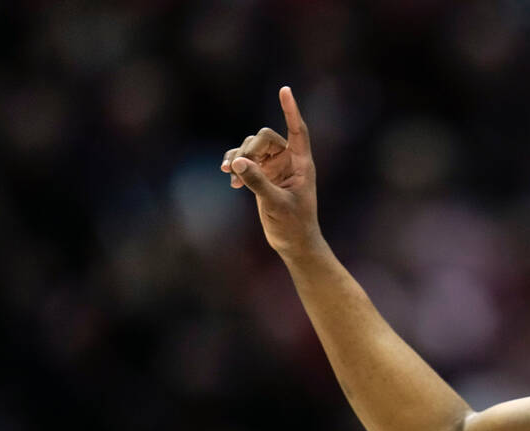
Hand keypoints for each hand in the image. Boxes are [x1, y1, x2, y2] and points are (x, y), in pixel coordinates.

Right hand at [221, 86, 322, 256]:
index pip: (298, 131)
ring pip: (252, 148)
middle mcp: (289, 162)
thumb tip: (237, 162)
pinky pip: (245, 161)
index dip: (291, 110)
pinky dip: (235, 165)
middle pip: (265, 138)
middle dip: (250, 148)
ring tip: (227, 173)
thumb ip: (257, 182)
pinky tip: (229, 180)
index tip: (284, 89)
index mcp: (302, 164)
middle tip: (238, 167)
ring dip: (238, 156)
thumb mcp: (276, 204)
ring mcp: (275, 168)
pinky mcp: (263, 176)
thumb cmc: (294, 225)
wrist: (293, 242)